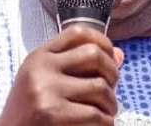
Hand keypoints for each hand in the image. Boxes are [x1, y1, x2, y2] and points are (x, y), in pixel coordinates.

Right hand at [0, 25, 124, 125]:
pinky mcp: (53, 115)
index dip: (102, 41)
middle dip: (112, 72)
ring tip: (107, 111)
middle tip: (112, 88)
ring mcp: (46, 91)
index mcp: (39, 57)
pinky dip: (105, 122)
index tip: (110, 56)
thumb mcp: (46, 80)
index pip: (77, 32)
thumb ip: (79, 66)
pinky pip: (95, 114)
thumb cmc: (31, 112)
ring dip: (111, 103)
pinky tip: (100, 124)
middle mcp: (41, 69)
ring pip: (99, 87)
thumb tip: (119, 54)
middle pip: (94, 54)